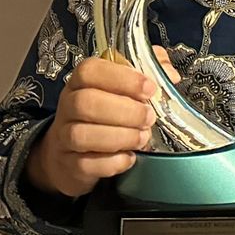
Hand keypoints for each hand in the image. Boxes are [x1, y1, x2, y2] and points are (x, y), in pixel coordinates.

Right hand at [24, 46, 175, 198]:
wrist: (75, 152)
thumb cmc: (107, 112)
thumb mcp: (126, 87)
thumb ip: (151, 71)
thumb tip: (170, 75)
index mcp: (82, 81)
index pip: (90, 71)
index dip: (122, 78)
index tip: (149, 88)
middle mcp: (69, 106)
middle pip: (85, 102)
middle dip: (125, 111)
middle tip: (149, 118)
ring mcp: (64, 136)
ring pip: (81, 135)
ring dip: (120, 137)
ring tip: (142, 137)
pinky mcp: (69, 163)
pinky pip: (85, 164)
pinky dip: (112, 162)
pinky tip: (129, 157)